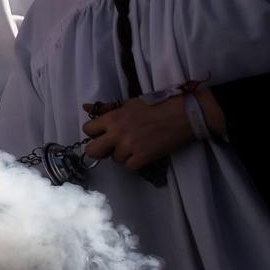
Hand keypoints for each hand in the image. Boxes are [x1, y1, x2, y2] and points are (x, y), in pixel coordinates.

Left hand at [82, 95, 196, 171]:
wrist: (183, 114)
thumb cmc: (156, 105)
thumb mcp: (129, 103)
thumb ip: (107, 108)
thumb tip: (86, 107)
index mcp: (113, 118)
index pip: (87, 129)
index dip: (94, 132)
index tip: (103, 133)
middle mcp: (117, 134)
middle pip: (92, 151)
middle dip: (100, 149)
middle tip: (111, 146)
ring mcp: (130, 147)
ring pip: (114, 159)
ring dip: (122, 154)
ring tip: (135, 145)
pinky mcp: (144, 157)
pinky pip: (129, 166)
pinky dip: (134, 162)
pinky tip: (142, 152)